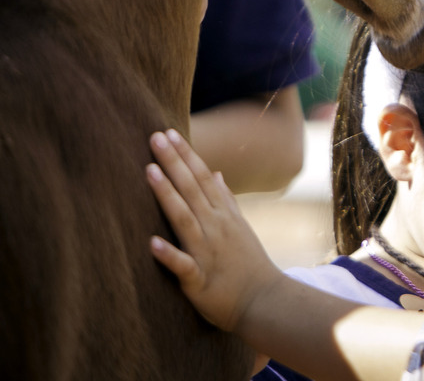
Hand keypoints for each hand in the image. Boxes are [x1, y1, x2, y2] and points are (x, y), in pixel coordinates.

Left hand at [146, 129, 282, 332]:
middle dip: (173, 163)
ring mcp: (208, 252)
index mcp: (223, 215)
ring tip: (149, 171)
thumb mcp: (240, 225)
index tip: (169, 133)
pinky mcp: (199, 279)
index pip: (202, 178)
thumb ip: (226, 199)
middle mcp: (215, 227)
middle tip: (155, 137)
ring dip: (167, 195)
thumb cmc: (249, 264)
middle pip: (191, 190)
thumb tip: (215, 172)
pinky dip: (168, 254)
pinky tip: (151, 243)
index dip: (185, 155)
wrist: (264, 300)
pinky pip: (183, 266)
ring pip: (184, 218)